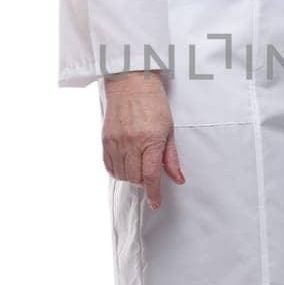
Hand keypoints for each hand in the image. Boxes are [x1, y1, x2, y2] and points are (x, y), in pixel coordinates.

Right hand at [101, 70, 184, 210]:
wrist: (131, 81)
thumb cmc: (154, 102)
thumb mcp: (169, 129)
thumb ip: (171, 157)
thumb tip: (178, 179)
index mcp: (151, 139)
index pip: (150, 175)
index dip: (153, 193)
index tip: (155, 203)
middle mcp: (131, 142)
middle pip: (135, 177)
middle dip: (143, 183)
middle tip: (149, 177)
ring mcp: (116, 141)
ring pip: (121, 174)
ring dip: (131, 177)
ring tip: (138, 168)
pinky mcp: (105, 139)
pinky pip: (109, 165)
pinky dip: (117, 171)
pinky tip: (125, 166)